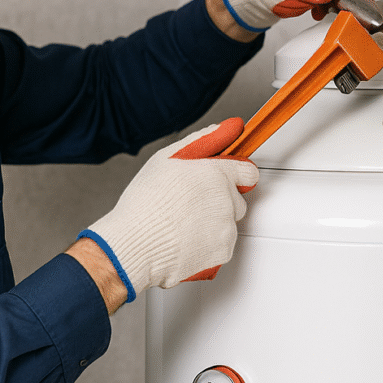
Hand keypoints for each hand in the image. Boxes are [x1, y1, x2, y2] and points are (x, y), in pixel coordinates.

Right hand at [78, 118, 258, 301]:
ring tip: (182, 227)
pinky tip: (185, 242)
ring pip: (227, 225)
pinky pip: (221, 247)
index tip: (230, 180)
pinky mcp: (222, 252)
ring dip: (212, 226)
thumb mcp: (165, 160)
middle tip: (191, 208)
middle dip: (219, 204)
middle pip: (236, 201)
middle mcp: (226, 200)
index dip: (237, 176)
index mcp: (216, 174)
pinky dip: (208, 247)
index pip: (248, 172)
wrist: (134, 245)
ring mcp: (227, 228)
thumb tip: (221, 130)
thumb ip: (200, 142)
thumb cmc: (144, 205)